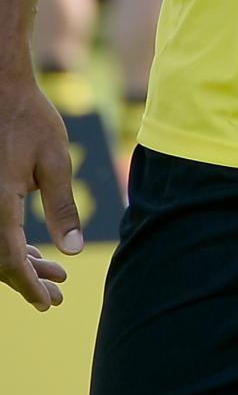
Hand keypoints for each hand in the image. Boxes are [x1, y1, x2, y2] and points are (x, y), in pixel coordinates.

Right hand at [0, 72, 82, 309]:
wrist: (1, 92)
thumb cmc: (30, 121)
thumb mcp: (55, 162)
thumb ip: (63, 207)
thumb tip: (73, 251)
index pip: (8, 259)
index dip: (27, 285)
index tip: (47, 302)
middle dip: (25, 281)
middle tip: (54, 299)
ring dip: (20, 265)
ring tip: (54, 278)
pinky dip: (11, 246)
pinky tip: (37, 253)